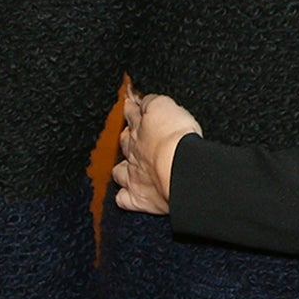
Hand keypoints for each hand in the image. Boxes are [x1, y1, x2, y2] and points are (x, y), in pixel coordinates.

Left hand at [113, 90, 203, 213]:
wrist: (179, 169)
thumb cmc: (176, 137)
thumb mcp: (166, 106)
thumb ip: (153, 102)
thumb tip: (143, 99)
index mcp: (140, 128)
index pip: (132, 114)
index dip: (131, 107)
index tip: (129, 102)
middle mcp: (133, 151)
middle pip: (124, 142)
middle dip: (126, 138)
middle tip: (130, 136)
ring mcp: (133, 175)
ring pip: (119, 171)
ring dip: (121, 169)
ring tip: (125, 168)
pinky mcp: (138, 197)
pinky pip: (125, 199)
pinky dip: (124, 198)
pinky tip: (126, 196)